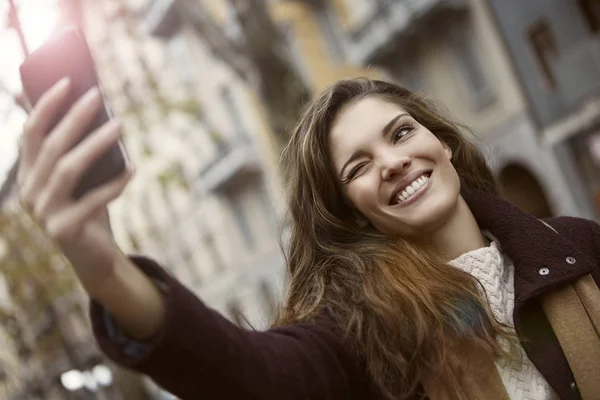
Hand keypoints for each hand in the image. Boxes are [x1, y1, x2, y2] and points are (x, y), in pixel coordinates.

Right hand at [17, 78, 133, 294]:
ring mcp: (43, 213)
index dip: (46, 106)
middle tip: (98, 96)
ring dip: (96, 144)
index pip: (30, 133)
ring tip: (120, 125)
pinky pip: (93, 200)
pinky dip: (115, 183)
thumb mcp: (77, 178)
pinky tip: (132, 168)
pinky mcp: (64, 230)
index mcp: (28, 175)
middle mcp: (29, 193)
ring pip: (68, 169)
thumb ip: (73, 149)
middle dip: (75, 117)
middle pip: (51, 146)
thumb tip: (84, 105)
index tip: (68, 82)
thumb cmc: (87, 208)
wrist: (94, 255)